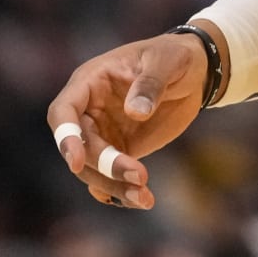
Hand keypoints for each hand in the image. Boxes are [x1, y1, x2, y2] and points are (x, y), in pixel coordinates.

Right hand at [46, 32, 211, 209]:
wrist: (194, 71)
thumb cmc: (174, 56)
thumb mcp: (167, 61)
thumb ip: (150, 83)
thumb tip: (135, 112)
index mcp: (91, 82)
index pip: (63, 112)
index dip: (65, 137)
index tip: (75, 162)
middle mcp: (90, 110)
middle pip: (80, 146)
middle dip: (104, 166)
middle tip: (140, 176)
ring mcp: (104, 132)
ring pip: (93, 168)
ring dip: (114, 185)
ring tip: (144, 198)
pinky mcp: (121, 149)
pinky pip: (110, 176)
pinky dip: (121, 192)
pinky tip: (141, 200)